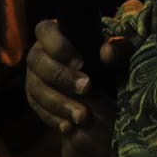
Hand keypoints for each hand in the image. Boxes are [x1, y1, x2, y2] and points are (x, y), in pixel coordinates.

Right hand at [25, 17, 129, 156]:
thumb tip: (107, 51)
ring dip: (59, 103)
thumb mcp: (122, 54)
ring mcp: (34, 77)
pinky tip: (70, 127)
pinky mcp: (35, 100)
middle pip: (37, 62)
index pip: (45, 30)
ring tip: (83, 116)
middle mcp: (40, 53)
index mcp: (57, 32)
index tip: (81, 62)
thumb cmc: (113, 60)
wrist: (106, 87)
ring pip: (36, 89)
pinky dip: (54, 119)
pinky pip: (38, 110)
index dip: (58, 45)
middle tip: (87, 88)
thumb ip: (119, 49)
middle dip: (61, 77)